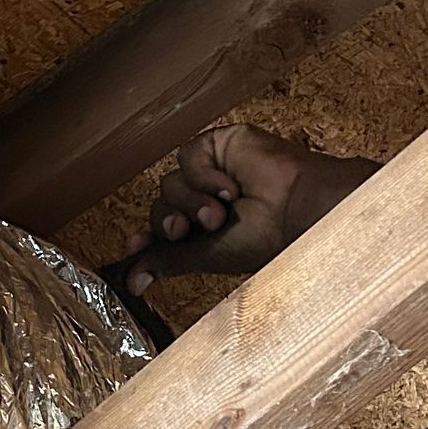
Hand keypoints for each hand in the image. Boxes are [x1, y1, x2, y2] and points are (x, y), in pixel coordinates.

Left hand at [122, 126, 378, 293]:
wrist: (295, 211)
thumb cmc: (263, 238)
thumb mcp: (207, 255)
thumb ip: (167, 261)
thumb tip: (131, 283)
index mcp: (201, 229)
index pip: (159, 228)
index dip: (146, 236)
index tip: (135, 244)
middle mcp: (203, 200)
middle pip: (161, 204)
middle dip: (170, 220)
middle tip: (188, 230)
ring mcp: (211, 171)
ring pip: (171, 183)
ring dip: (192, 201)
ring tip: (221, 213)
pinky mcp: (220, 145)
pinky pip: (188, 156)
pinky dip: (203, 174)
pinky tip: (228, 188)